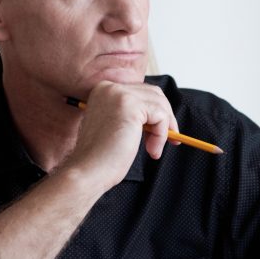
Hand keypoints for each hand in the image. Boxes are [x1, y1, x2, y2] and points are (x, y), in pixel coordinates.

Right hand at [63, 80, 177, 190]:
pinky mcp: (130, 105)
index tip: (164, 130)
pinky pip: (161, 115)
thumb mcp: (118, 127)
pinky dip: (162, 134)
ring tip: (154, 149)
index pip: (141, 92)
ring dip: (164, 129)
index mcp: (104, 91)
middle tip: (171, 138)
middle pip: (154, 93)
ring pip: (160, 104)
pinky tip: (152, 150)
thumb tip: (162, 116)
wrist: (88, 171)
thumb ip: (133, 116)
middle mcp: (110, 88)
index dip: (156, 111)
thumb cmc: (101, 157)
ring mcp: (119, 94)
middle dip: (165, 116)